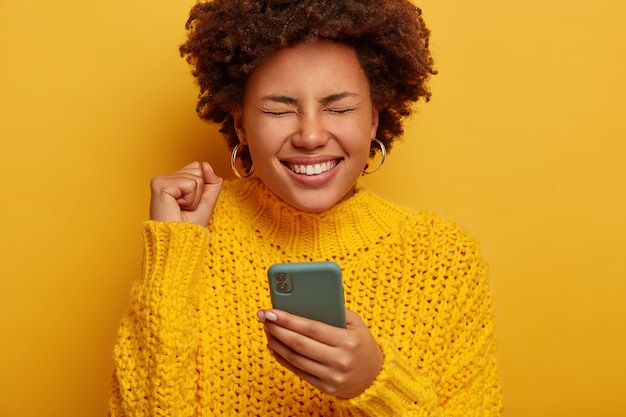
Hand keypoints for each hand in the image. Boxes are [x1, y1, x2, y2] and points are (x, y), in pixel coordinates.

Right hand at [149, 161, 222, 225]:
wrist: (178, 242)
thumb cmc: (188, 227)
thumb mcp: (207, 202)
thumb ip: (212, 182)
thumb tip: (206, 165)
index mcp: (174, 181)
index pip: (198, 167)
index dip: (201, 187)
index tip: (189, 204)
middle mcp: (165, 178)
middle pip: (198, 169)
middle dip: (198, 192)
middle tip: (185, 207)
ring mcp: (161, 180)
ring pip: (196, 177)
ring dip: (194, 198)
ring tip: (181, 208)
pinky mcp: (159, 184)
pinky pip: (190, 184)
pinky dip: (190, 199)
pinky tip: (176, 206)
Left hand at [257, 308, 382, 398]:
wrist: (375, 376)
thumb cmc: (361, 343)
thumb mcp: (355, 323)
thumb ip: (333, 311)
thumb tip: (303, 300)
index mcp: (348, 341)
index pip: (311, 328)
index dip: (288, 319)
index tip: (271, 310)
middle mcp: (339, 360)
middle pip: (299, 343)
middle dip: (277, 329)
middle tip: (264, 317)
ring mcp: (331, 377)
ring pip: (295, 359)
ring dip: (277, 343)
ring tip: (267, 330)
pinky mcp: (325, 388)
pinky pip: (298, 371)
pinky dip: (283, 358)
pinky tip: (274, 346)